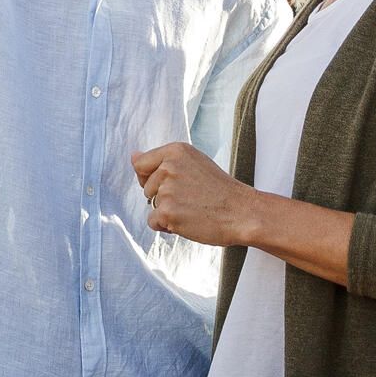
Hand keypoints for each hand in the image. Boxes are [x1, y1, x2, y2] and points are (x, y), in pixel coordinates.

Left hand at [131, 141, 254, 246]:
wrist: (242, 213)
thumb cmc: (220, 190)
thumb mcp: (194, 163)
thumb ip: (163, 160)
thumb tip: (133, 155)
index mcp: (175, 151)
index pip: (140, 163)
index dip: (151, 178)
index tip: (171, 184)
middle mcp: (168, 166)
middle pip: (145, 188)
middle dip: (162, 197)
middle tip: (191, 199)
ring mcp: (167, 189)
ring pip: (150, 205)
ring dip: (166, 212)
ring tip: (191, 209)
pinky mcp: (167, 211)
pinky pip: (153, 222)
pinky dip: (167, 226)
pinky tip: (188, 221)